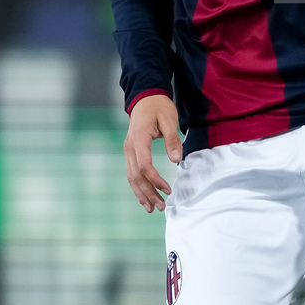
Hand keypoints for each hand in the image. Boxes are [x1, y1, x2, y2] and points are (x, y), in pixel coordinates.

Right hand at [124, 94, 182, 212]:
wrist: (146, 96)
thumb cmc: (159, 106)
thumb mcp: (169, 119)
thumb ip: (172, 140)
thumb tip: (176, 160)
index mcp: (139, 139)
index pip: (144, 166)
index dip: (155, 180)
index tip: (168, 190)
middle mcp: (129, 147)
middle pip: (136, 176)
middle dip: (148, 193)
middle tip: (161, 207)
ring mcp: (128, 149)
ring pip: (131, 177)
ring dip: (141, 193)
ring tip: (152, 208)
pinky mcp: (131, 151)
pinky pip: (131, 172)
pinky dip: (137, 186)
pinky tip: (144, 197)